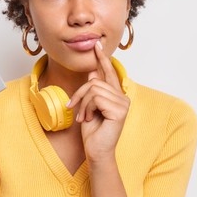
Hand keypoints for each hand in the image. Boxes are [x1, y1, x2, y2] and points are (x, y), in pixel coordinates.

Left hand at [68, 42, 129, 162]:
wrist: (96, 151)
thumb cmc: (93, 132)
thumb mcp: (89, 107)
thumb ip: (94, 90)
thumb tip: (93, 72)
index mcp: (116, 95)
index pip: (109, 73)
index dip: (102, 59)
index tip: (97, 45)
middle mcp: (122, 97)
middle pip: (95, 81)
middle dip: (80, 94)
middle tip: (74, 109)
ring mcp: (123, 103)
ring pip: (93, 89)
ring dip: (83, 104)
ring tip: (84, 117)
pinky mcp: (120, 110)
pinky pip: (96, 98)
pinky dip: (87, 108)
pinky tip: (89, 119)